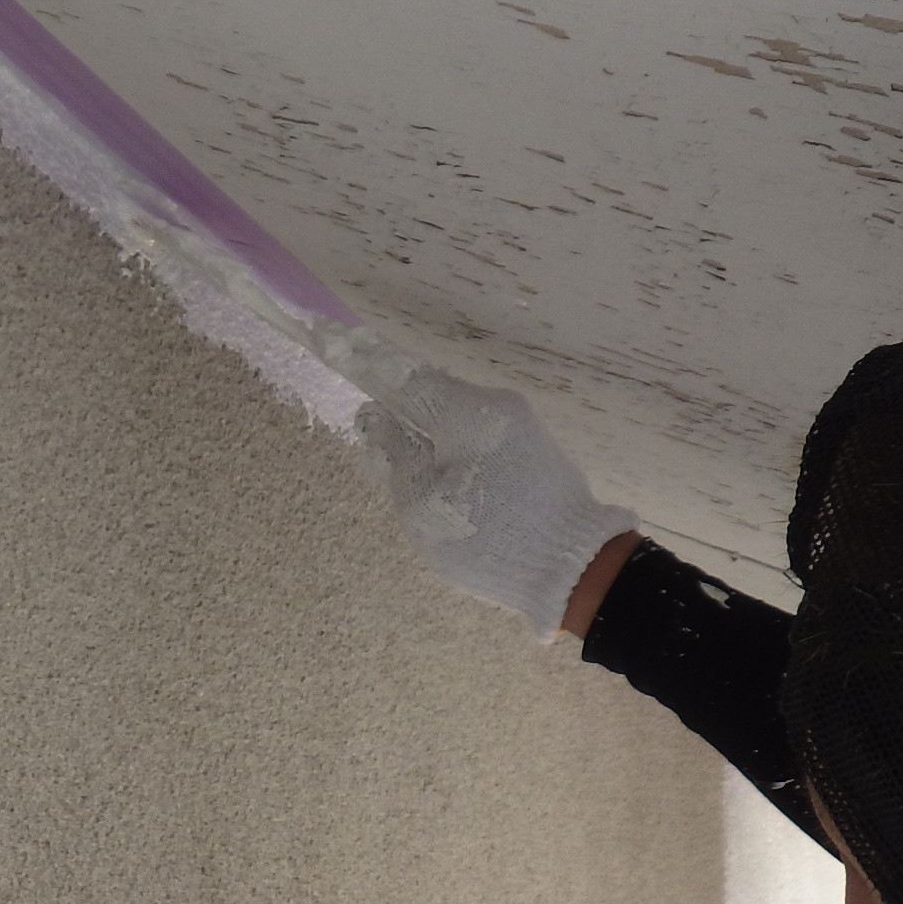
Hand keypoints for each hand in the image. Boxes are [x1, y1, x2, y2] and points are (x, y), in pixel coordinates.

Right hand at [119, 217, 637, 633]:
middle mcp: (494, 405)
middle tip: (372, 444)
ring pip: (449, 418)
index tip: (325, 333)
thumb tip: (375, 420)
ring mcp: (517, 425)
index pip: (397, 374)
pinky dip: (448, 453)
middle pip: (424, 394)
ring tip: (419, 487)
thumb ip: (393, 456)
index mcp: (465, 411)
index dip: (357, 356)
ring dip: (424, 441)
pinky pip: (473, 437)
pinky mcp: (530, 447)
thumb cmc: (492, 538)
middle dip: (394, 414)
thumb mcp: (422, 505)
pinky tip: (448, 490)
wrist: (577, 570)